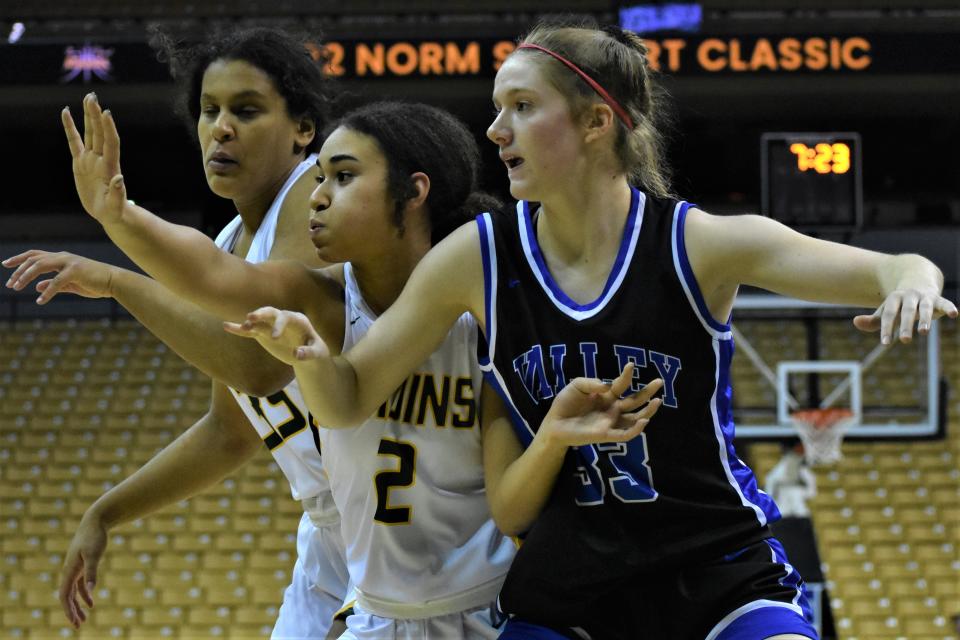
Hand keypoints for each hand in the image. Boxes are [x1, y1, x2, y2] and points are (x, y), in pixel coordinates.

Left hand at [3, 250, 114, 303]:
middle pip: (33, 259)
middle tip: (10, 284)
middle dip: (18, 270)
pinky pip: (56, 282)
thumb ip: (52, 284)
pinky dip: (46, 292)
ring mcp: (69, 262)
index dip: (19, 258)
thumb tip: (36, 286)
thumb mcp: (69, 284)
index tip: (5, 264)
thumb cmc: (94, 282)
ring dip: (26, 276)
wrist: (114, 281)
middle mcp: (63, 257)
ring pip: (40, 265)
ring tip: (17, 287)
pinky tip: (40, 301)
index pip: (35, 255)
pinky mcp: (75, 271)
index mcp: (61, 258)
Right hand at [59, 511, 107, 628]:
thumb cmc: (95, 537)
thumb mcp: (95, 554)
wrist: (95, 522)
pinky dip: (84, 595)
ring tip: (83, 620)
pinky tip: (91, 603)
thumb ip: (92, 572)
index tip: (74, 622)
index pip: (65, 595)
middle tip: (78, 626)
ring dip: (77, 606)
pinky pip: (81, 585)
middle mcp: (69, 571)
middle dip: (72, 612)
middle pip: (67, 597)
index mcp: (69, 570)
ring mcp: (75, 569)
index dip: (68, 610)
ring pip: (73, 592)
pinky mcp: (82, 566)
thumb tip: (90, 590)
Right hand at [62, 93, 127, 224]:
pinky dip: (70, 127)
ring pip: (89, 133)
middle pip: (99, 133)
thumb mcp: (115, 205)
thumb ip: (117, 193)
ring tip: (86, 98)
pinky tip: (66, 112)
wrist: (109, 213)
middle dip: (96, 115)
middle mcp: (100, 159)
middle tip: (92, 97)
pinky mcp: (80, 162)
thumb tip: (119, 178)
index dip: (109, 128)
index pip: (110, 143)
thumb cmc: (114, 210)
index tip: (106, 113)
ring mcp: (90, 159)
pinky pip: (74, 141)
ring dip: (88, 116)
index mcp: (109, 167)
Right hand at [224, 306, 329, 364]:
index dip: (279, 325)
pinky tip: (226, 326)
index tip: (274, 337)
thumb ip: (308, 353)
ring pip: (258, 321)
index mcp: (298, 320)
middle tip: (251, 318)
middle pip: (270, 312)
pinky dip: (239, 329)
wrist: (308, 353)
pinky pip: (251, 332)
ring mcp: (272, 326)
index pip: (286, 317)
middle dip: (261, 314)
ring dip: (250, 323)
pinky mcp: (264, 334)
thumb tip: (297, 355)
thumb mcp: (316, 353)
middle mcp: (283, 319)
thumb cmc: (315, 351)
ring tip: (242, 327)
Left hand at [538, 363, 662, 448]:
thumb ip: (591, 383)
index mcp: (606, 395)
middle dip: (647, 391)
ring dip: (647, 411)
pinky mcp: (606, 434)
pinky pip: (625, 434)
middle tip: (660, 381)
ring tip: (657, 401)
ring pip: (635, 418)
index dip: (626, 375)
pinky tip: (644, 421)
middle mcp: (612, 408)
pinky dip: (636, 429)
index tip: (631, 365)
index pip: (621, 385)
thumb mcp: (576, 386)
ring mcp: (610, 422)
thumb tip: (607, 385)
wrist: (554, 423)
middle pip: (634, 400)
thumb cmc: (565, 403)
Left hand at [853, 288, 956, 343]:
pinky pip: (944, 302)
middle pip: (907, 311)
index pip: (889, 315)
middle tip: (905, 340)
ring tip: (924, 332)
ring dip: (925, 319)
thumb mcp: (886, 310)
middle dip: (906, 325)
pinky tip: (954, 314)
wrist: (917, 278)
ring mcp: (924, 297)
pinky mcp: (938, 299)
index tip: (885, 343)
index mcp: (894, 299)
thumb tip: (855, 322)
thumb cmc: (899, 303)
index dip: (886, 328)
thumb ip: (873, 320)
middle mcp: (909, 297)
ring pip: (925, 308)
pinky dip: (949, 307)